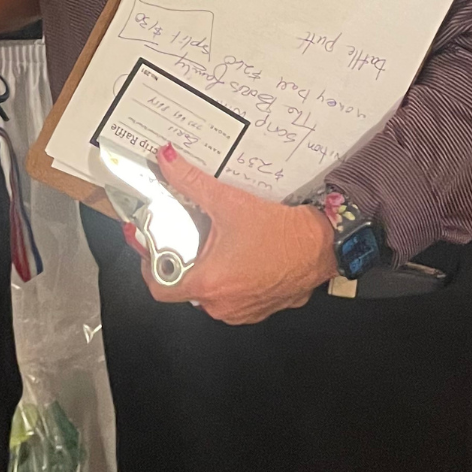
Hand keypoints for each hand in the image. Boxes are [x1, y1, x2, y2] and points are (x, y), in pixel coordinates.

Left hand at [136, 145, 336, 325]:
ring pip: (211, 293)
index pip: (160, 287)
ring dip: (208, 270)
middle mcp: (222, 305)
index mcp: (207, 284)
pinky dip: (231, 279)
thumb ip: (190, 180)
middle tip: (184, 235)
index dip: (149, 265)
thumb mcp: (228, 201)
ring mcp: (242, 312)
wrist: (322, 246)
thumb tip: (167, 160)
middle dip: (182, 261)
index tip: (149, 246)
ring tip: (213, 242)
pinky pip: (234, 297)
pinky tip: (238, 254)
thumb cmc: (279, 233)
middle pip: (185, 286)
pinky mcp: (260, 309)